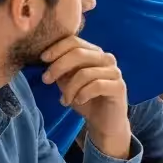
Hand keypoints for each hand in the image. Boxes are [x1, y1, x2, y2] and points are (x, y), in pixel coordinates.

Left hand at [41, 37, 128, 152]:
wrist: (104, 122)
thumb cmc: (85, 99)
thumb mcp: (67, 81)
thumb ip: (61, 68)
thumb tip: (45, 58)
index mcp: (94, 53)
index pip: (74, 41)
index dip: (57, 48)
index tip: (43, 59)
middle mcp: (106, 58)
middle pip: (79, 53)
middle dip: (58, 66)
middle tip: (46, 80)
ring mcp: (114, 72)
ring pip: (85, 72)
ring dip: (69, 88)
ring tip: (65, 100)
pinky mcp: (119, 86)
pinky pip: (96, 85)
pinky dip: (82, 94)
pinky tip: (78, 101)